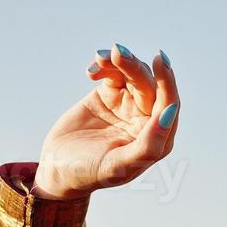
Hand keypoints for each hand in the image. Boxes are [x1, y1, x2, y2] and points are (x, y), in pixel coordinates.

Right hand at [31, 44, 180, 199]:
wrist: (57, 168)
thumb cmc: (90, 173)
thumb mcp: (119, 165)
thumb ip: (148, 145)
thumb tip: (169, 114)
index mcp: (157, 139)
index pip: (169, 105)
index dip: (167, 82)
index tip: (160, 61)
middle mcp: (146, 120)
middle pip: (149, 85)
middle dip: (134, 67)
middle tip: (117, 53)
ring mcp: (127, 105)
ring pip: (132, 74)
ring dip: (119, 62)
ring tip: (100, 58)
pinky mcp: (108, 95)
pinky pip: (113, 72)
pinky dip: (104, 66)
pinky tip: (91, 72)